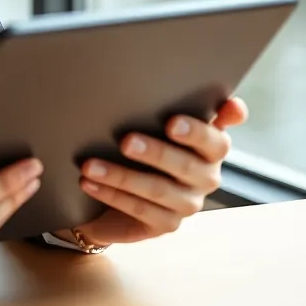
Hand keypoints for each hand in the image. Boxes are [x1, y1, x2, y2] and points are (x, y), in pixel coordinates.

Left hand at [64, 96, 247, 248]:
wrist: (124, 189)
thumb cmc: (143, 142)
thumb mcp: (152, 121)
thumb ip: (164, 102)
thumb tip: (158, 82)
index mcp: (210, 146)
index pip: (216, 139)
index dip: (200, 132)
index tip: (174, 122)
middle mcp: (206, 175)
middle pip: (186, 165)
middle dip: (154, 152)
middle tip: (125, 141)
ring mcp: (189, 203)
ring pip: (158, 190)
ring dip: (121, 176)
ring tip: (90, 165)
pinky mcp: (168, 224)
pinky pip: (140, 210)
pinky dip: (111, 195)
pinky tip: (88, 182)